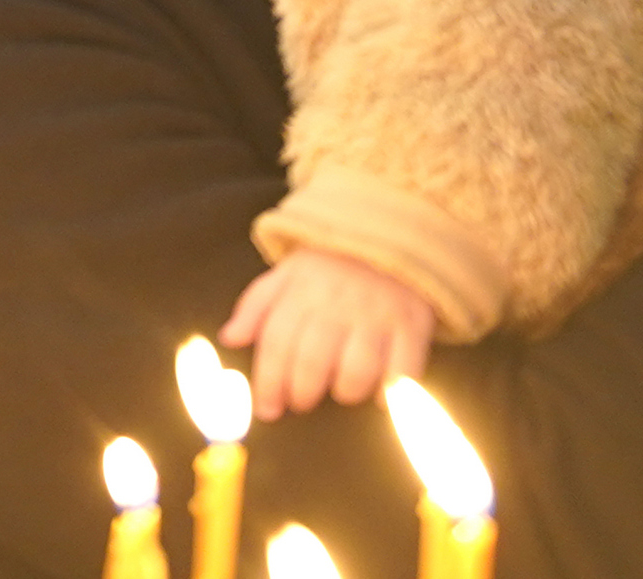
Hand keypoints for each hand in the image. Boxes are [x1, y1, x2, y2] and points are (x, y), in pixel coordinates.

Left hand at [221, 249, 437, 419]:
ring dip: (344, 392)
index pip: (277, 343)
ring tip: (340, 389)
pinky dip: (390, 391)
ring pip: (357, 373)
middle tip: (302, 401)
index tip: (268, 409)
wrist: (391, 232)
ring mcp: (378, 313)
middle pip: (313, 364)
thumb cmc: (330, 265)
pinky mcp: (413, 324)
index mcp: (302, 289)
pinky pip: (403, 372)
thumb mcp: (288, 273)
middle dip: (302, 394)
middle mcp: (338, 302)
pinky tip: (380, 392)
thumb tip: (230, 338)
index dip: (268, 383)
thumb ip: (256, 305)